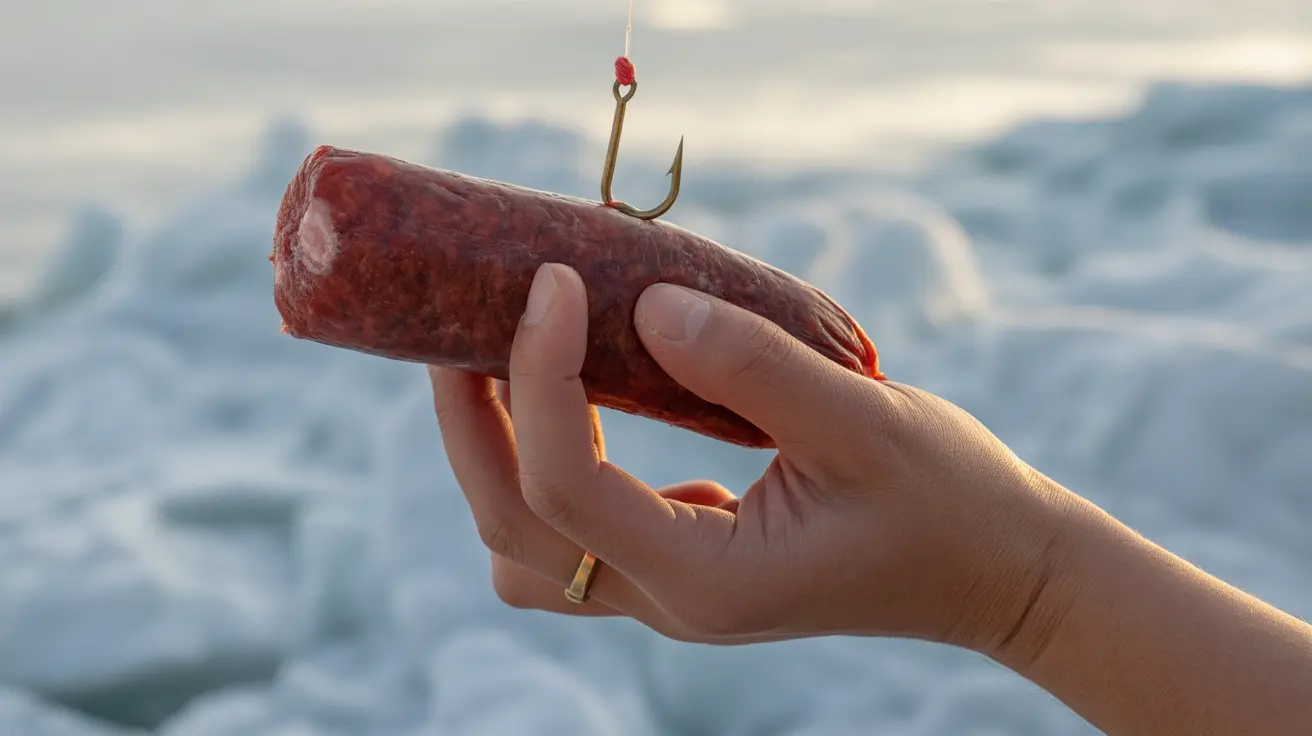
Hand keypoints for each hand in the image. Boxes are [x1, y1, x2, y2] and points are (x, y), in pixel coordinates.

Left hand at [428, 262, 1079, 652]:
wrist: (998, 572)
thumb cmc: (949, 499)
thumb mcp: (863, 423)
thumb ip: (752, 365)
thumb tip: (643, 303)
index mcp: (707, 579)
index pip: (566, 485)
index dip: (537, 376)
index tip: (553, 280)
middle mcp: (669, 601)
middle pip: (509, 524)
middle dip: (471, 419)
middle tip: (464, 317)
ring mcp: (669, 592)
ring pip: (523, 545)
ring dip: (493, 452)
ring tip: (501, 357)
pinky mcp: (680, 563)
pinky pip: (568, 529)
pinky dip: (544, 458)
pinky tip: (574, 388)